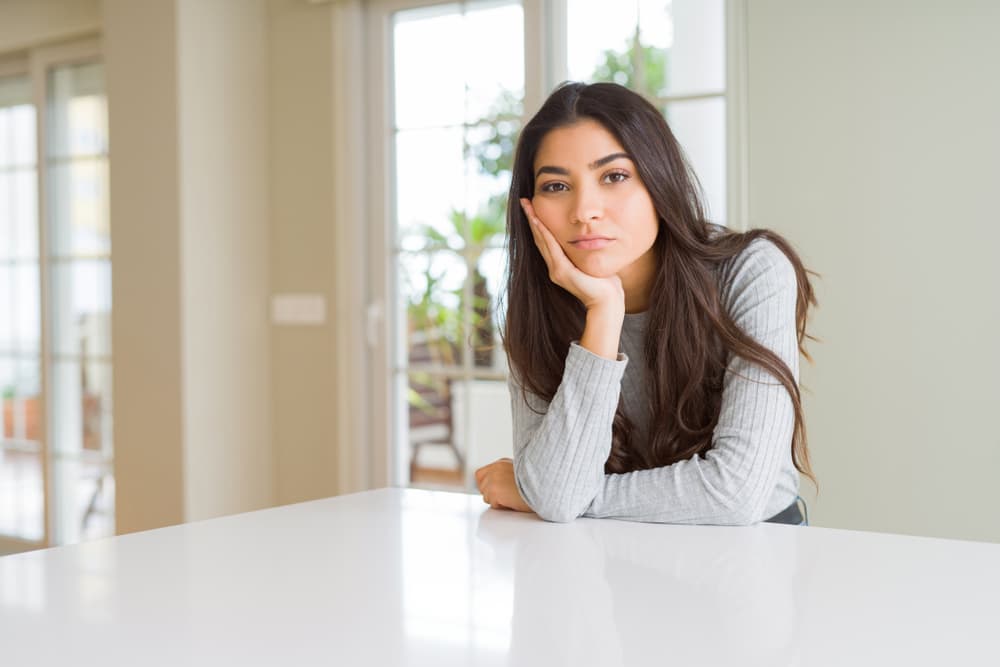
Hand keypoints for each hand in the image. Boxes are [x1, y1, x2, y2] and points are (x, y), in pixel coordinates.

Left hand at [474, 458, 532, 512]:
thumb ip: (505, 476)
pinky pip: (493, 504)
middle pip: (481, 485)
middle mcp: (495, 469)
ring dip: (497, 500)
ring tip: (511, 498)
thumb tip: (499, 486)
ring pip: (486, 496)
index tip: (495, 490)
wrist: (544, 486)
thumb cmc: (536, 483)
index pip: (481, 474)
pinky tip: (512, 501)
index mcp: (501, 463)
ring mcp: (493, 479)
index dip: (487, 484)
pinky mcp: (494, 490)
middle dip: (490, 493)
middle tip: (504, 496)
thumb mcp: (519, 473)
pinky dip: (502, 506)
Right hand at [520, 198, 624, 312]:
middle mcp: (554, 268)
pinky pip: (551, 247)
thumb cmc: (605, 283)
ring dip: (534, 222)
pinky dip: (544, 233)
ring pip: (542, 241)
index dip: (538, 224)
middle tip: (524, 201)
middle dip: (531, 218)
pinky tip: (538, 221)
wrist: (607, 301)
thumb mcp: (592, 261)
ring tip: (527, 207)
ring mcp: (556, 270)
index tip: (532, 207)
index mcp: (560, 265)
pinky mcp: (562, 272)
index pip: (545, 240)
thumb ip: (586, 251)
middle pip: (539, 238)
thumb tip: (591, 237)